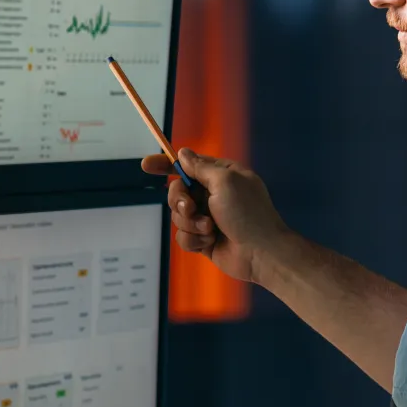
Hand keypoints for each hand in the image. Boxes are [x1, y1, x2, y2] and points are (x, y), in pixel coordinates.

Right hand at [142, 149, 291, 284]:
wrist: (261, 253)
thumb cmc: (247, 213)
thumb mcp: (225, 181)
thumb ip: (200, 167)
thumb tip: (183, 153)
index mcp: (221, 175)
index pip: (188, 165)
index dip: (165, 164)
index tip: (146, 165)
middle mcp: (213, 194)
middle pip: (177, 191)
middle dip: (180, 201)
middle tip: (191, 208)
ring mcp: (208, 217)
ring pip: (178, 216)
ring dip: (191, 223)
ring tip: (210, 228)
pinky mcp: (204, 239)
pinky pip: (183, 236)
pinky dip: (194, 240)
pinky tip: (209, 242)